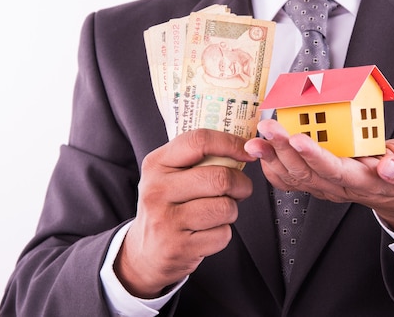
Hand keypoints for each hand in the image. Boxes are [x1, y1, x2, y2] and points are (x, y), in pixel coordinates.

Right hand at [115, 129, 255, 297]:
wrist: (145, 253)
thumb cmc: (168, 206)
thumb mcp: (169, 176)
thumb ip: (198, 159)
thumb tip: (244, 146)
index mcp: (156, 164)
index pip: (199, 141)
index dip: (231, 143)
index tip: (248, 150)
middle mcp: (157, 190)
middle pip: (220, 178)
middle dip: (242, 184)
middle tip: (242, 188)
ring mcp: (166, 220)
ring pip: (226, 208)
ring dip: (232, 210)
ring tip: (219, 212)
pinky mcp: (179, 247)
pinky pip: (222, 234)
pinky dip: (223, 233)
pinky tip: (207, 232)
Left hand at [244, 119, 393, 234]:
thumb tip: (388, 167)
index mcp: (364, 181)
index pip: (335, 169)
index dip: (315, 155)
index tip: (299, 138)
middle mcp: (340, 187)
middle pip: (307, 172)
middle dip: (284, 149)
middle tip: (268, 127)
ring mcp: (328, 186)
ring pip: (294, 176)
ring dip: (273, 158)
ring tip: (256, 140)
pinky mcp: (320, 182)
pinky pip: (292, 180)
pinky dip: (273, 169)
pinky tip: (262, 154)